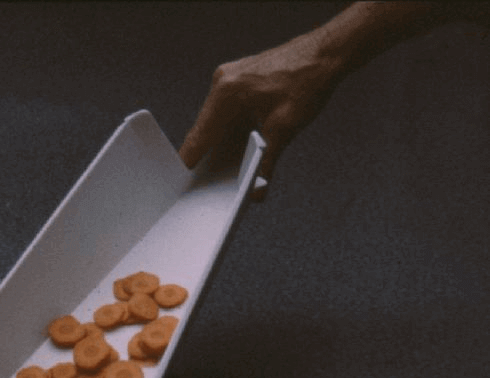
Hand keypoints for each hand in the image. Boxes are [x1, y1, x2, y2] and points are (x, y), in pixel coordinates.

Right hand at [179, 28, 342, 200]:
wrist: (328, 52)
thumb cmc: (309, 79)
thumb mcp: (285, 128)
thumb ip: (266, 162)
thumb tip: (256, 191)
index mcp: (226, 92)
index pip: (199, 135)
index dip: (190, 162)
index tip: (183, 185)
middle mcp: (223, 83)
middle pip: (206, 130)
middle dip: (210, 157)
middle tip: (211, 185)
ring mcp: (230, 80)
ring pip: (218, 122)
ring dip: (225, 145)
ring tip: (229, 171)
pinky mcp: (241, 81)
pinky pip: (229, 112)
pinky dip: (235, 132)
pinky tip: (243, 149)